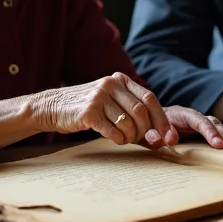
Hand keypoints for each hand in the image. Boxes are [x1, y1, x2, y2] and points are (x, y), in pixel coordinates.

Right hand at [31, 73, 171, 145]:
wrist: (53, 107)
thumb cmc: (89, 109)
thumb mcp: (112, 103)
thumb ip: (135, 114)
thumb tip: (162, 137)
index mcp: (121, 80)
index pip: (150, 99)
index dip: (162, 119)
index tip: (170, 137)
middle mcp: (111, 84)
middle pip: (141, 111)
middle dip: (148, 131)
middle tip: (147, 142)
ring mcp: (99, 97)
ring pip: (128, 122)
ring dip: (132, 136)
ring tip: (126, 138)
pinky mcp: (88, 112)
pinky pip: (113, 131)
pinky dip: (119, 139)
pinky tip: (115, 139)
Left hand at [149, 106, 222, 149]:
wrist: (145, 121)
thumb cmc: (146, 127)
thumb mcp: (145, 132)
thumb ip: (153, 134)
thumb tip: (167, 140)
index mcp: (178, 113)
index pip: (198, 120)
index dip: (209, 131)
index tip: (217, 144)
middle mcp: (190, 115)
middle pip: (210, 120)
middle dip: (221, 132)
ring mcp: (195, 121)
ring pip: (214, 124)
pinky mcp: (197, 129)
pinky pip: (212, 130)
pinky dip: (221, 136)